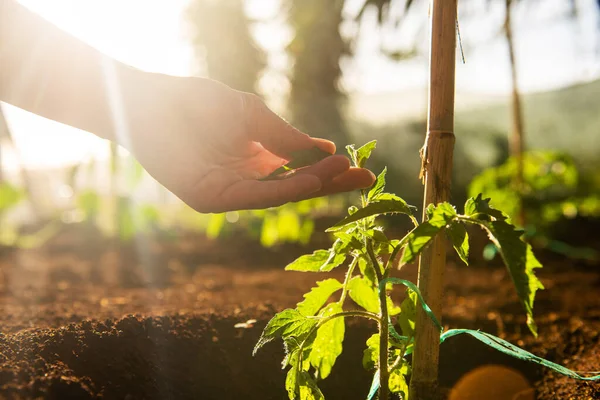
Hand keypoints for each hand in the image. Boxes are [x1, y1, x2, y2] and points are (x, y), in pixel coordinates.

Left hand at [122, 74, 374, 212]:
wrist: (146, 100)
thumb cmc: (196, 101)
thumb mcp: (251, 115)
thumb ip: (285, 136)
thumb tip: (324, 148)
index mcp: (255, 158)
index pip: (299, 168)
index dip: (328, 168)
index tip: (358, 164)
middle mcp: (245, 178)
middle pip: (294, 186)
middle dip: (329, 182)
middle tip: (365, 179)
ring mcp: (228, 190)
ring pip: (277, 193)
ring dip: (311, 185)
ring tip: (342, 173)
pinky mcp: (210, 197)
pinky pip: (253, 195)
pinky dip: (283, 188)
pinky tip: (309, 179)